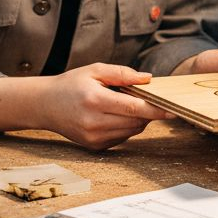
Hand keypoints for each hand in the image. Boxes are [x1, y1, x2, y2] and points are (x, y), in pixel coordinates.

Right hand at [36, 63, 175, 150]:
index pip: (133, 108)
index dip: (155, 109)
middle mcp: (94, 122)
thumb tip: (148, 78)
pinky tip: (114, 116)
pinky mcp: (94, 147)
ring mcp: (93, 137)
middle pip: (135, 122)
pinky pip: (122, 138)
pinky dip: (126, 127)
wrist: (45, 105)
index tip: (172, 108)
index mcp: (95, 100)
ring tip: (124, 105)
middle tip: (145, 99)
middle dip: (147, 112)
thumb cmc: (71, 84)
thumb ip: (122, 73)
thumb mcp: (94, 71)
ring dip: (137, 120)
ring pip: (131, 131)